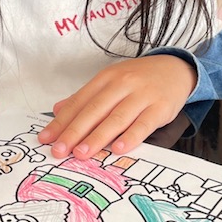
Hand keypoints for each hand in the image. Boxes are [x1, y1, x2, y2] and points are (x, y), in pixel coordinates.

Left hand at [38, 55, 195, 158]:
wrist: (176, 68)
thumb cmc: (139, 79)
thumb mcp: (111, 81)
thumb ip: (86, 97)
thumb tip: (58, 110)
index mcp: (106, 77)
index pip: (80, 101)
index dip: (62, 121)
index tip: (46, 138)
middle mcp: (122, 84)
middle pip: (95, 109)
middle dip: (75, 131)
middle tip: (60, 150)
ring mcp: (142, 95)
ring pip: (117, 118)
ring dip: (98, 137)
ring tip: (82, 153)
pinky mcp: (160, 107)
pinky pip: (144, 124)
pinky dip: (131, 136)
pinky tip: (118, 148)